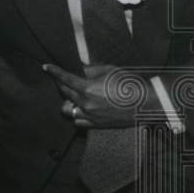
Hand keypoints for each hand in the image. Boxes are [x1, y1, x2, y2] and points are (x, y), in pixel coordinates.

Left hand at [43, 63, 159, 129]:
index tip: (46, 67)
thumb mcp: (110, 70)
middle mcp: (86, 104)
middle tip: (63, 79)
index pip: (65, 79)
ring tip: (74, 95)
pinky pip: (78, 121)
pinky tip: (81, 108)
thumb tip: (80, 69)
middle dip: (61, 84)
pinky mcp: (97, 125)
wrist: (147, 103)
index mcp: (88, 88)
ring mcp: (90, 116)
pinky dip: (77, 114)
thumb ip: (91, 70)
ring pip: (68, 110)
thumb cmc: (130, 84)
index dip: (54, 71)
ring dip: (68, 101)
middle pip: (64, 93)